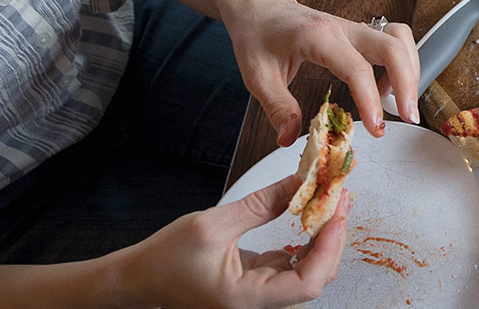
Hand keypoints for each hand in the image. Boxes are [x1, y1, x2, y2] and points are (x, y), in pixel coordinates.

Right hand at [124, 173, 349, 308]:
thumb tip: (301, 181)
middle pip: (316, 277)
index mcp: (246, 298)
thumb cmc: (165, 259)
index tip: (337, 210)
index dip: (329, 247)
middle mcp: (257, 302)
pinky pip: (294, 264)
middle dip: (332, 237)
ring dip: (323, 236)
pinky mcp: (258, 281)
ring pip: (309, 270)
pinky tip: (310, 214)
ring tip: (330, 201)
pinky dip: (307, 239)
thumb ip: (261, 204)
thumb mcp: (213, 224)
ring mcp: (260, 293)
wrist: (139, 278)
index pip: (308, 283)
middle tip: (340, 197)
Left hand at [223, 0, 420, 145]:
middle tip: (408, 116)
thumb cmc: (258, 36)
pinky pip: (393, 41)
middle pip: (393, 46)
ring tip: (400, 102)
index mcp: (318, 36)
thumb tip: (290, 138)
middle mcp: (343, 28)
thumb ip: (278, 107)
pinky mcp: (359, 33)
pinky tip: (385, 87)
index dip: (370, 100)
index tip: (376, 127)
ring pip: (400, 39)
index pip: (356, 68)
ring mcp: (355, 28)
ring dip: (410, 69)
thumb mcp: (258, 76)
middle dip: (407, 82)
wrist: (260, 8)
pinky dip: (400, 63)